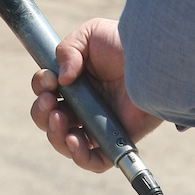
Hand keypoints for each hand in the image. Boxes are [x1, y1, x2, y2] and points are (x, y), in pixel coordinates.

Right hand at [29, 18, 162, 172]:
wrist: (153, 54)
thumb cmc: (124, 43)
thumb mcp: (89, 34)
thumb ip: (67, 49)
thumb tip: (62, 79)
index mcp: (76, 81)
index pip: (48, 93)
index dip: (41, 88)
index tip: (48, 80)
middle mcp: (85, 104)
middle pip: (51, 121)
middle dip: (41, 113)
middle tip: (50, 101)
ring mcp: (100, 123)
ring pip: (66, 143)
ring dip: (54, 134)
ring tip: (60, 118)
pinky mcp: (117, 138)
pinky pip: (95, 160)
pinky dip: (80, 156)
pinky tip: (74, 140)